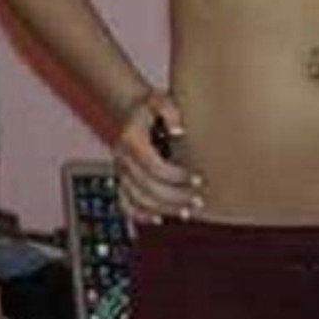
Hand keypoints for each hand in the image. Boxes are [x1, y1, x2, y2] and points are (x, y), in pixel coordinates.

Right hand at [116, 91, 202, 224]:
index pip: (154, 167)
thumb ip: (169, 111)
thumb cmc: (147, 107)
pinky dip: (140, 215)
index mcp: (131, 141)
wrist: (128, 111)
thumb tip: (179, 131)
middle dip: (175, 198)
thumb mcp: (159, 99)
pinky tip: (158, 219)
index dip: (177, 177)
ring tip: (186, 212)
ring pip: (138, 201)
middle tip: (198, 200)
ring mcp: (120, 173)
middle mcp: (122, 159)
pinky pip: (126, 205)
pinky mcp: (121, 181)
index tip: (198, 180)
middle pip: (147, 188)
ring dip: (163, 209)